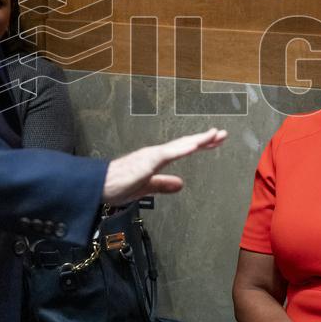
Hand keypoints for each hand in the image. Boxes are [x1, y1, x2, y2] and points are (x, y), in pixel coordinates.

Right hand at [101, 128, 226, 204]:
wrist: (97, 186)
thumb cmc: (116, 185)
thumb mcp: (146, 187)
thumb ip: (163, 184)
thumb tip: (180, 184)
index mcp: (156, 159)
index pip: (182, 149)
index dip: (199, 144)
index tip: (215, 141)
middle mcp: (155, 154)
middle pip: (185, 144)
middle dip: (205, 139)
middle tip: (223, 134)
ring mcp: (151, 155)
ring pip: (179, 145)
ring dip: (197, 140)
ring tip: (214, 135)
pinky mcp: (146, 161)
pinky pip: (167, 154)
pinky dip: (182, 149)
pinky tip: (194, 146)